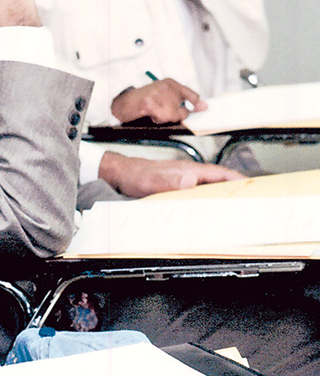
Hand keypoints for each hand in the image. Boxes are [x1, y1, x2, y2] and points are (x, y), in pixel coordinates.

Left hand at [99, 151, 243, 197]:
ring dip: (222, 192)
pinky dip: (208, 196)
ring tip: (235, 204)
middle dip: (235, 186)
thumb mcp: (152, 180)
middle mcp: (188, 173)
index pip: (218, 173)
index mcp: (187, 170)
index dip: (235, 178)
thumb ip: (170, 180)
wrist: (122, 173)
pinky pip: (199, 190)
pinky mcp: (177, 185)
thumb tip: (191, 180)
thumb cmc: (137, 175)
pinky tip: (210, 205)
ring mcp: (183, 178)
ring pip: (209, 185)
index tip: (252, 185)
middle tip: (250, 197)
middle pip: (217, 179)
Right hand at [111, 79, 206, 123]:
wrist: (124, 102)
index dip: (195, 106)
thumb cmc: (144, 101)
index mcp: (171, 83)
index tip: (197, 110)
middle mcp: (167, 86)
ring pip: (174, 115)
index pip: (193, 95)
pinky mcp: (150, 103)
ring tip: (155, 112)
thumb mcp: (165, 97)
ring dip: (164, 118)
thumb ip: (184, 101)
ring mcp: (158, 94)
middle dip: (173, 115)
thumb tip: (204, 106)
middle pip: (183, 110)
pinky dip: (157, 119)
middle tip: (161, 111)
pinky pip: (163, 117)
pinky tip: (150, 114)